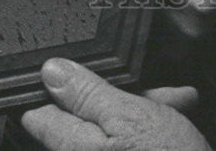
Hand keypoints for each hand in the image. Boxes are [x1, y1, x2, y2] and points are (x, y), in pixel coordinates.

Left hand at [21, 58, 210, 150]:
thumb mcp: (132, 116)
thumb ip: (88, 93)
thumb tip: (51, 71)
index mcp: (72, 149)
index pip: (42, 112)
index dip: (66, 87)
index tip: (93, 77)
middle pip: (83, 120)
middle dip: (119, 98)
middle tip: (153, 93)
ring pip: (108, 131)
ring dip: (140, 110)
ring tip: (174, 104)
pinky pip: (122, 146)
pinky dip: (145, 132)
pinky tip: (173, 122)